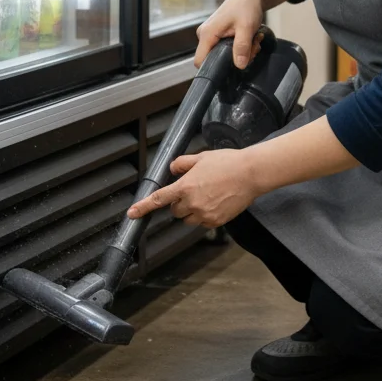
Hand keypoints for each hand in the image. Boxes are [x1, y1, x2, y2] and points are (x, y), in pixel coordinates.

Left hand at [126, 150, 258, 227]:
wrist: (250, 174)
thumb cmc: (228, 163)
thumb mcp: (201, 157)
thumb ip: (182, 164)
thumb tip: (173, 169)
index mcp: (185, 186)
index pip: (158, 199)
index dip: (143, 207)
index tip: (132, 214)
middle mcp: (192, 203)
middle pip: (175, 211)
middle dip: (180, 203)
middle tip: (194, 190)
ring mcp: (204, 214)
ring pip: (188, 219)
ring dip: (191, 211)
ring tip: (207, 196)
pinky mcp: (215, 222)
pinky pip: (203, 223)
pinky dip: (205, 215)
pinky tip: (216, 202)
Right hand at [195, 0, 264, 69]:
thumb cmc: (246, 5)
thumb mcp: (246, 27)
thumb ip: (241, 47)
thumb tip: (239, 66)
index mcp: (207, 34)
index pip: (200, 61)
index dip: (214, 69)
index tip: (234, 65)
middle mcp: (205, 35)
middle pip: (215, 59)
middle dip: (236, 58)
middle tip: (253, 47)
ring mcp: (212, 34)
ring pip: (224, 54)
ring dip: (242, 51)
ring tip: (254, 40)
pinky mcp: (218, 34)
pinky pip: (227, 48)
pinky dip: (240, 46)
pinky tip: (251, 38)